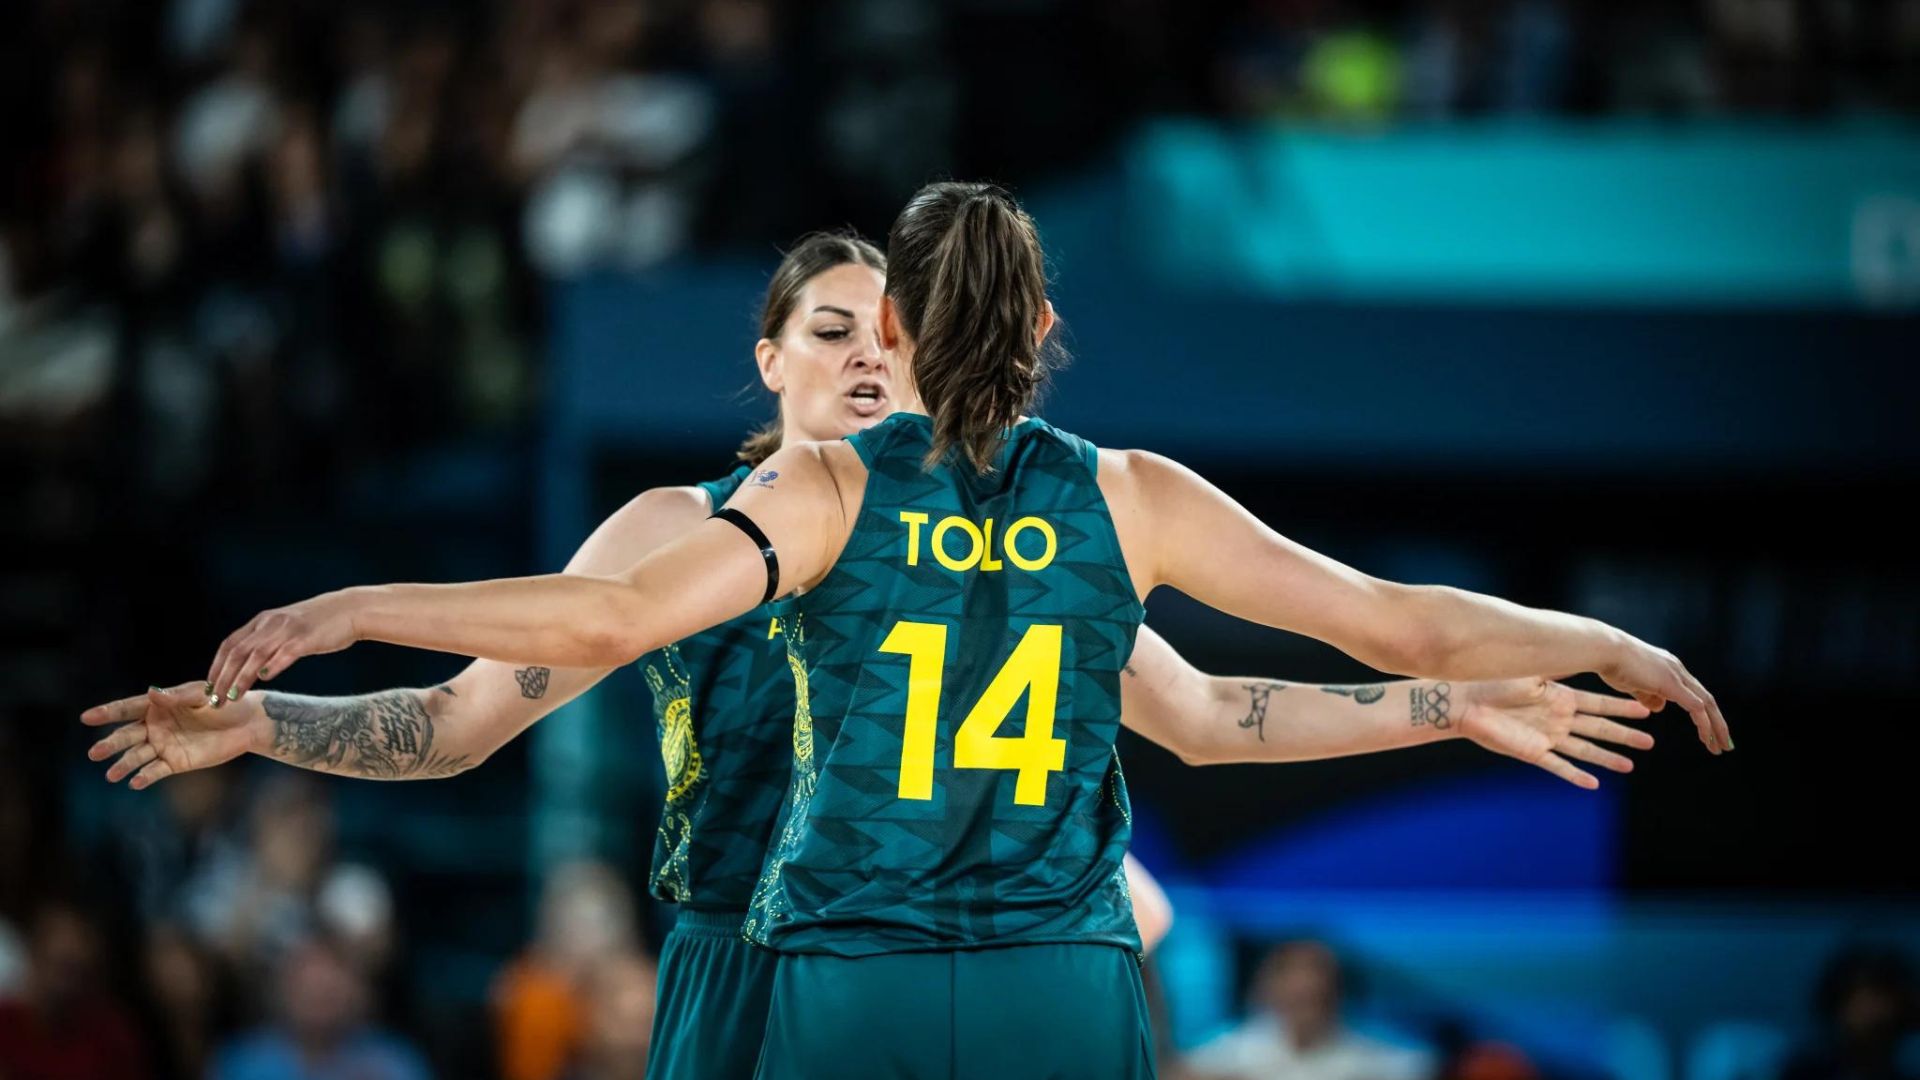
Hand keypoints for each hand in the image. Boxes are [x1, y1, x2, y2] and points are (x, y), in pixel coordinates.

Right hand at [80, 683, 264, 789]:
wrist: (247, 723)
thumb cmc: (224, 702)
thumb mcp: (202, 696)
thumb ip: (177, 697)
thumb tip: (151, 692)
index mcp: (157, 706)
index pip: (127, 709)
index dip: (107, 713)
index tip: (86, 717)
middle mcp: (154, 727)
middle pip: (127, 736)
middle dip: (110, 744)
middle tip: (94, 753)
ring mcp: (163, 746)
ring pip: (137, 756)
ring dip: (124, 765)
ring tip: (111, 774)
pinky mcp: (175, 763)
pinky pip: (156, 771)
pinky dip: (145, 777)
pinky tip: (135, 782)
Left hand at [207, 589, 360, 703]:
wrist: (350, 610)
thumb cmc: (320, 623)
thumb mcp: (286, 627)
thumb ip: (268, 641)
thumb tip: (252, 666)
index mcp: (263, 621)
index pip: (229, 644)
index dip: (216, 666)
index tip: (209, 687)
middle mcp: (270, 623)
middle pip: (237, 652)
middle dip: (223, 678)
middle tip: (215, 699)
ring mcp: (287, 630)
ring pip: (255, 655)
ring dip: (241, 678)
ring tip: (232, 697)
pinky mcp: (305, 638)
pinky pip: (284, 653)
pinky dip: (271, 666)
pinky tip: (263, 679)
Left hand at [1456, 677, 1655, 789]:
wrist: (1462, 700)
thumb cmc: (1492, 680)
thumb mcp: (1529, 671)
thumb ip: (1553, 663)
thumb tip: (1573, 640)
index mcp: (1559, 698)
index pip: (1598, 704)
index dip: (1622, 708)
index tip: (1646, 710)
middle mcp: (1557, 719)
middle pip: (1598, 729)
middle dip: (1624, 736)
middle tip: (1650, 742)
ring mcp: (1546, 737)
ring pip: (1584, 750)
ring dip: (1606, 759)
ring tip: (1630, 766)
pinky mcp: (1531, 753)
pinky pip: (1558, 767)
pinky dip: (1575, 775)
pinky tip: (1594, 784)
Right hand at [1598, 637, 1731, 754]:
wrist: (1604, 649)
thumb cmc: (1611, 663)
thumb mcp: (1632, 684)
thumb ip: (1647, 695)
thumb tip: (1659, 707)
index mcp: (1669, 668)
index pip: (1694, 692)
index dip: (1704, 712)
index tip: (1708, 730)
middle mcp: (1677, 669)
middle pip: (1706, 699)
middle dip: (1717, 722)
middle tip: (1725, 743)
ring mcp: (1676, 675)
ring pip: (1707, 704)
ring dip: (1716, 727)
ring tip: (1721, 746)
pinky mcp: (1672, 683)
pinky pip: (1696, 708)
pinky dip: (1704, 725)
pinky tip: (1706, 738)